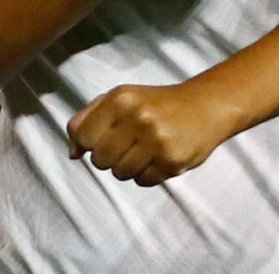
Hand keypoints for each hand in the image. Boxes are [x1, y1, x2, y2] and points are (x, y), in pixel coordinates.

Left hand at [68, 82, 242, 186]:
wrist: (206, 106)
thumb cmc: (157, 103)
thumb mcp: (121, 98)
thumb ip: (88, 119)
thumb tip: (72, 153)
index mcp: (121, 98)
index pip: (83, 137)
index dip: (89, 142)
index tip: (104, 137)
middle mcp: (138, 117)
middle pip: (99, 160)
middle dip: (109, 157)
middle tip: (126, 145)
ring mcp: (157, 140)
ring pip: (120, 174)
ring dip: (128, 168)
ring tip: (144, 150)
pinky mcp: (172, 160)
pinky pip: (142, 182)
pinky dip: (146, 174)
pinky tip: (158, 157)